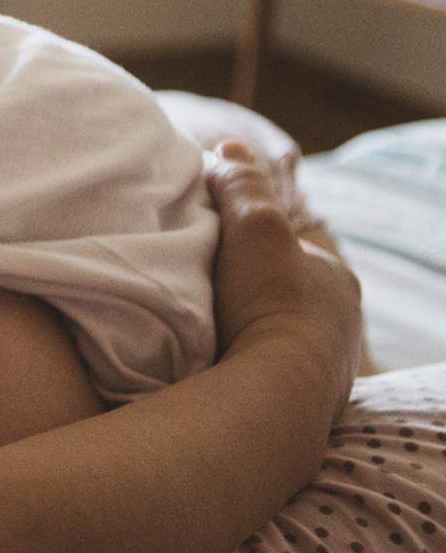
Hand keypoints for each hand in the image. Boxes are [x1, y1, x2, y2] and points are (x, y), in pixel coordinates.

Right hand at [207, 140, 361, 419]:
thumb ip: (243, 186)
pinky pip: (272, 372)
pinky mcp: (301, 405)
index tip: (217, 240)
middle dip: (256, 286)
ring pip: (282, 333)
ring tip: (210, 326)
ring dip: (253, 328)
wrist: (270, 396)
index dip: (256, 238)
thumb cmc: (268, 304)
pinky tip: (222, 364)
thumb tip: (232, 147)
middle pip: (290, 291)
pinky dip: (250, 362)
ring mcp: (325, 368)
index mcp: (336, 278)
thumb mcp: (254, 227)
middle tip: (210, 284)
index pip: (296, 247)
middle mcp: (341, 322)